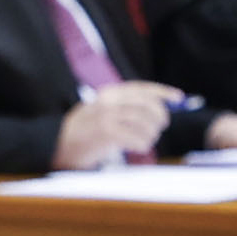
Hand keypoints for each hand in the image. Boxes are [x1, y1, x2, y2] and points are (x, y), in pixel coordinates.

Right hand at [54, 85, 172, 168]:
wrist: (58, 143)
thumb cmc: (85, 131)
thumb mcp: (103, 112)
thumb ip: (126, 109)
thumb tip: (159, 112)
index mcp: (109, 93)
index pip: (141, 88)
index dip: (162, 92)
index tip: (179, 97)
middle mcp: (109, 101)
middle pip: (147, 105)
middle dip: (159, 116)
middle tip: (160, 126)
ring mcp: (106, 116)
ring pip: (144, 122)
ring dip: (151, 133)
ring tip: (147, 140)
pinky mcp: (105, 133)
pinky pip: (135, 137)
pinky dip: (142, 143)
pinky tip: (140, 147)